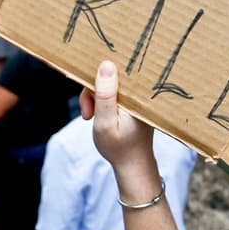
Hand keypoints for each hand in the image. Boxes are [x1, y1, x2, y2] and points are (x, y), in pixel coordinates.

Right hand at [81, 61, 154, 180]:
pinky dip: (102, 102)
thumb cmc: (119, 148)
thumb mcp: (105, 122)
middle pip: (110, 76)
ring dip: (95, 98)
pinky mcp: (134, 102)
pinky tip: (99, 115)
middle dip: (92, 92)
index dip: (95, 81)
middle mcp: (140, 93)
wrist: (133, 165)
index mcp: (137, 95)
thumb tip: (106, 64)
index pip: (114, 71)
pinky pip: (115, 92)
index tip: (89, 103)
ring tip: (91, 116)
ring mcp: (137, 97)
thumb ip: (105, 94)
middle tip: (87, 113)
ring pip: (109, 84)